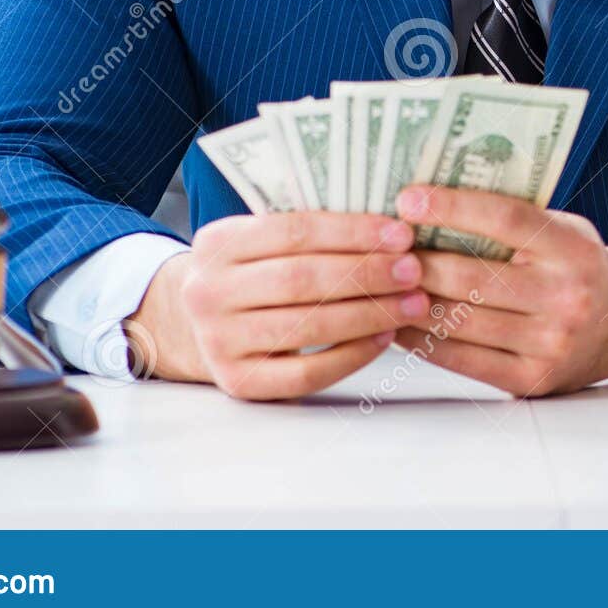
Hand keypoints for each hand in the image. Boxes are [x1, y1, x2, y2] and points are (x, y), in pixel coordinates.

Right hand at [125, 211, 430, 400]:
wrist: (193, 325)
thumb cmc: (251, 272)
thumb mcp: (257, 240)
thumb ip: (305, 229)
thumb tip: (388, 224)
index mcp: (217, 243)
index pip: (294, 231)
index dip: (352, 232)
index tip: (401, 233)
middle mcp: (209, 292)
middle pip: (302, 279)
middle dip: (367, 273)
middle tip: (414, 269)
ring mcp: (219, 341)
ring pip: (307, 325)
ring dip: (369, 313)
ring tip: (413, 302)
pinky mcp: (239, 382)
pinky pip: (305, 373)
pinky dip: (351, 355)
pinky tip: (384, 336)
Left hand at [390, 185, 607, 396]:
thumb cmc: (576, 265)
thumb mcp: (562, 228)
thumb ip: (512, 219)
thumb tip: (432, 203)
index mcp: (572, 248)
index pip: (506, 220)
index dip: (453, 207)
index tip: (408, 199)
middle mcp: (566, 296)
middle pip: (471, 276)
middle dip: (415, 260)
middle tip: (379, 247)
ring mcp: (550, 342)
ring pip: (459, 320)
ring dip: (410, 301)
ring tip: (380, 283)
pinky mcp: (531, 380)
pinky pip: (462, 359)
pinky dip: (422, 341)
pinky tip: (398, 322)